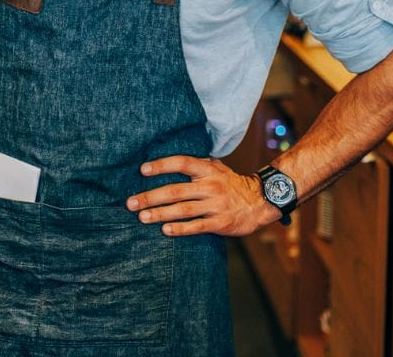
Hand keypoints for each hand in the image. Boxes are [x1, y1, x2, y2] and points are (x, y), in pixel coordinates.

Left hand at [124, 156, 279, 236]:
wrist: (262, 201)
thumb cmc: (231, 184)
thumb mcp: (216, 168)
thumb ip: (196, 165)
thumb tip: (166, 161)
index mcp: (208, 169)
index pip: (182, 162)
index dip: (161, 165)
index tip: (142, 170)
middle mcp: (211, 186)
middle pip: (176, 190)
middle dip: (150, 197)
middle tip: (131, 203)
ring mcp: (216, 205)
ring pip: (183, 209)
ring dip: (160, 214)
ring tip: (142, 217)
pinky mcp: (221, 223)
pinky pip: (197, 226)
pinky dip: (181, 229)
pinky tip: (165, 230)